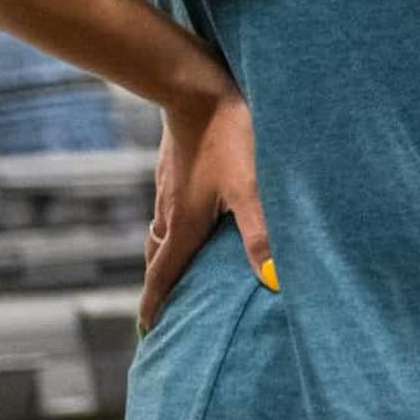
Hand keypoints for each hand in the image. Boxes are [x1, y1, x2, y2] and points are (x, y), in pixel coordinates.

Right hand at [143, 87, 271, 330]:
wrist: (196, 88)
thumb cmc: (228, 138)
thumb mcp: (249, 189)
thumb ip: (260, 234)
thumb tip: (272, 280)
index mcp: (182, 224)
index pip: (163, 276)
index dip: (155, 306)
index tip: (147, 332)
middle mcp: (169, 211)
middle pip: (157, 260)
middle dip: (158, 287)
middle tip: (160, 312)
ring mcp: (169, 189)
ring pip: (161, 234)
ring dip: (164, 258)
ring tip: (174, 273)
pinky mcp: (175, 170)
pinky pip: (169, 212)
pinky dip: (173, 230)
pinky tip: (189, 222)